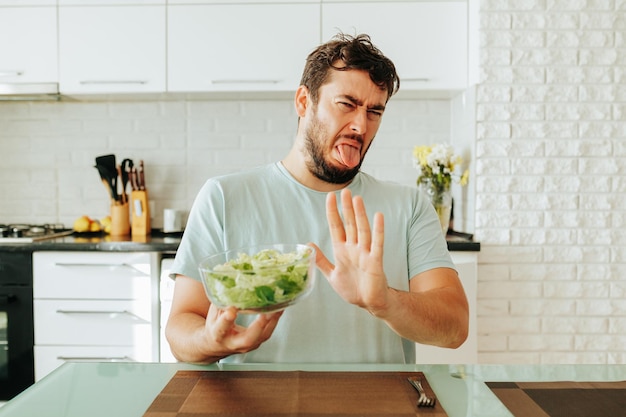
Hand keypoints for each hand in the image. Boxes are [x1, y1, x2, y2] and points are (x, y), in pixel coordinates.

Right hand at [202, 304, 282, 358]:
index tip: (231, 311)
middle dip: (259, 325)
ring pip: (262, 336)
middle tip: (267, 311)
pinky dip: (274, 320)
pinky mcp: (257, 342)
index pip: (222, 328)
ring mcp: (247, 345)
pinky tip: (279, 309)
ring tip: (278, 306)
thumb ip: (220, 300)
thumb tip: (228, 280)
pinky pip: (268, 332)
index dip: (227, 320)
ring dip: (272, 321)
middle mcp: (234, 343)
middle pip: (248, 339)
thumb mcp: (213, 313)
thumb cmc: (215, 326)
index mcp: (218, 334)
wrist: (216, 345)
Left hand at [313, 189, 389, 314]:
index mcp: (342, 250)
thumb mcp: (332, 274)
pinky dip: (378, 230)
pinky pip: (377, 244)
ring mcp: (365, 254)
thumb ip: (320, 260)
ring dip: (359, 215)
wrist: (369, 303)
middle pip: (349, 224)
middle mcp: (354, 248)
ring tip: (357, 199)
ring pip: (362, 230)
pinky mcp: (375, 262)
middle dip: (346, 208)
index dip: (333, 212)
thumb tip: (308, 245)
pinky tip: (378, 216)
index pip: (336, 227)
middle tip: (344, 191)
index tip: (329, 197)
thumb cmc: (353, 289)